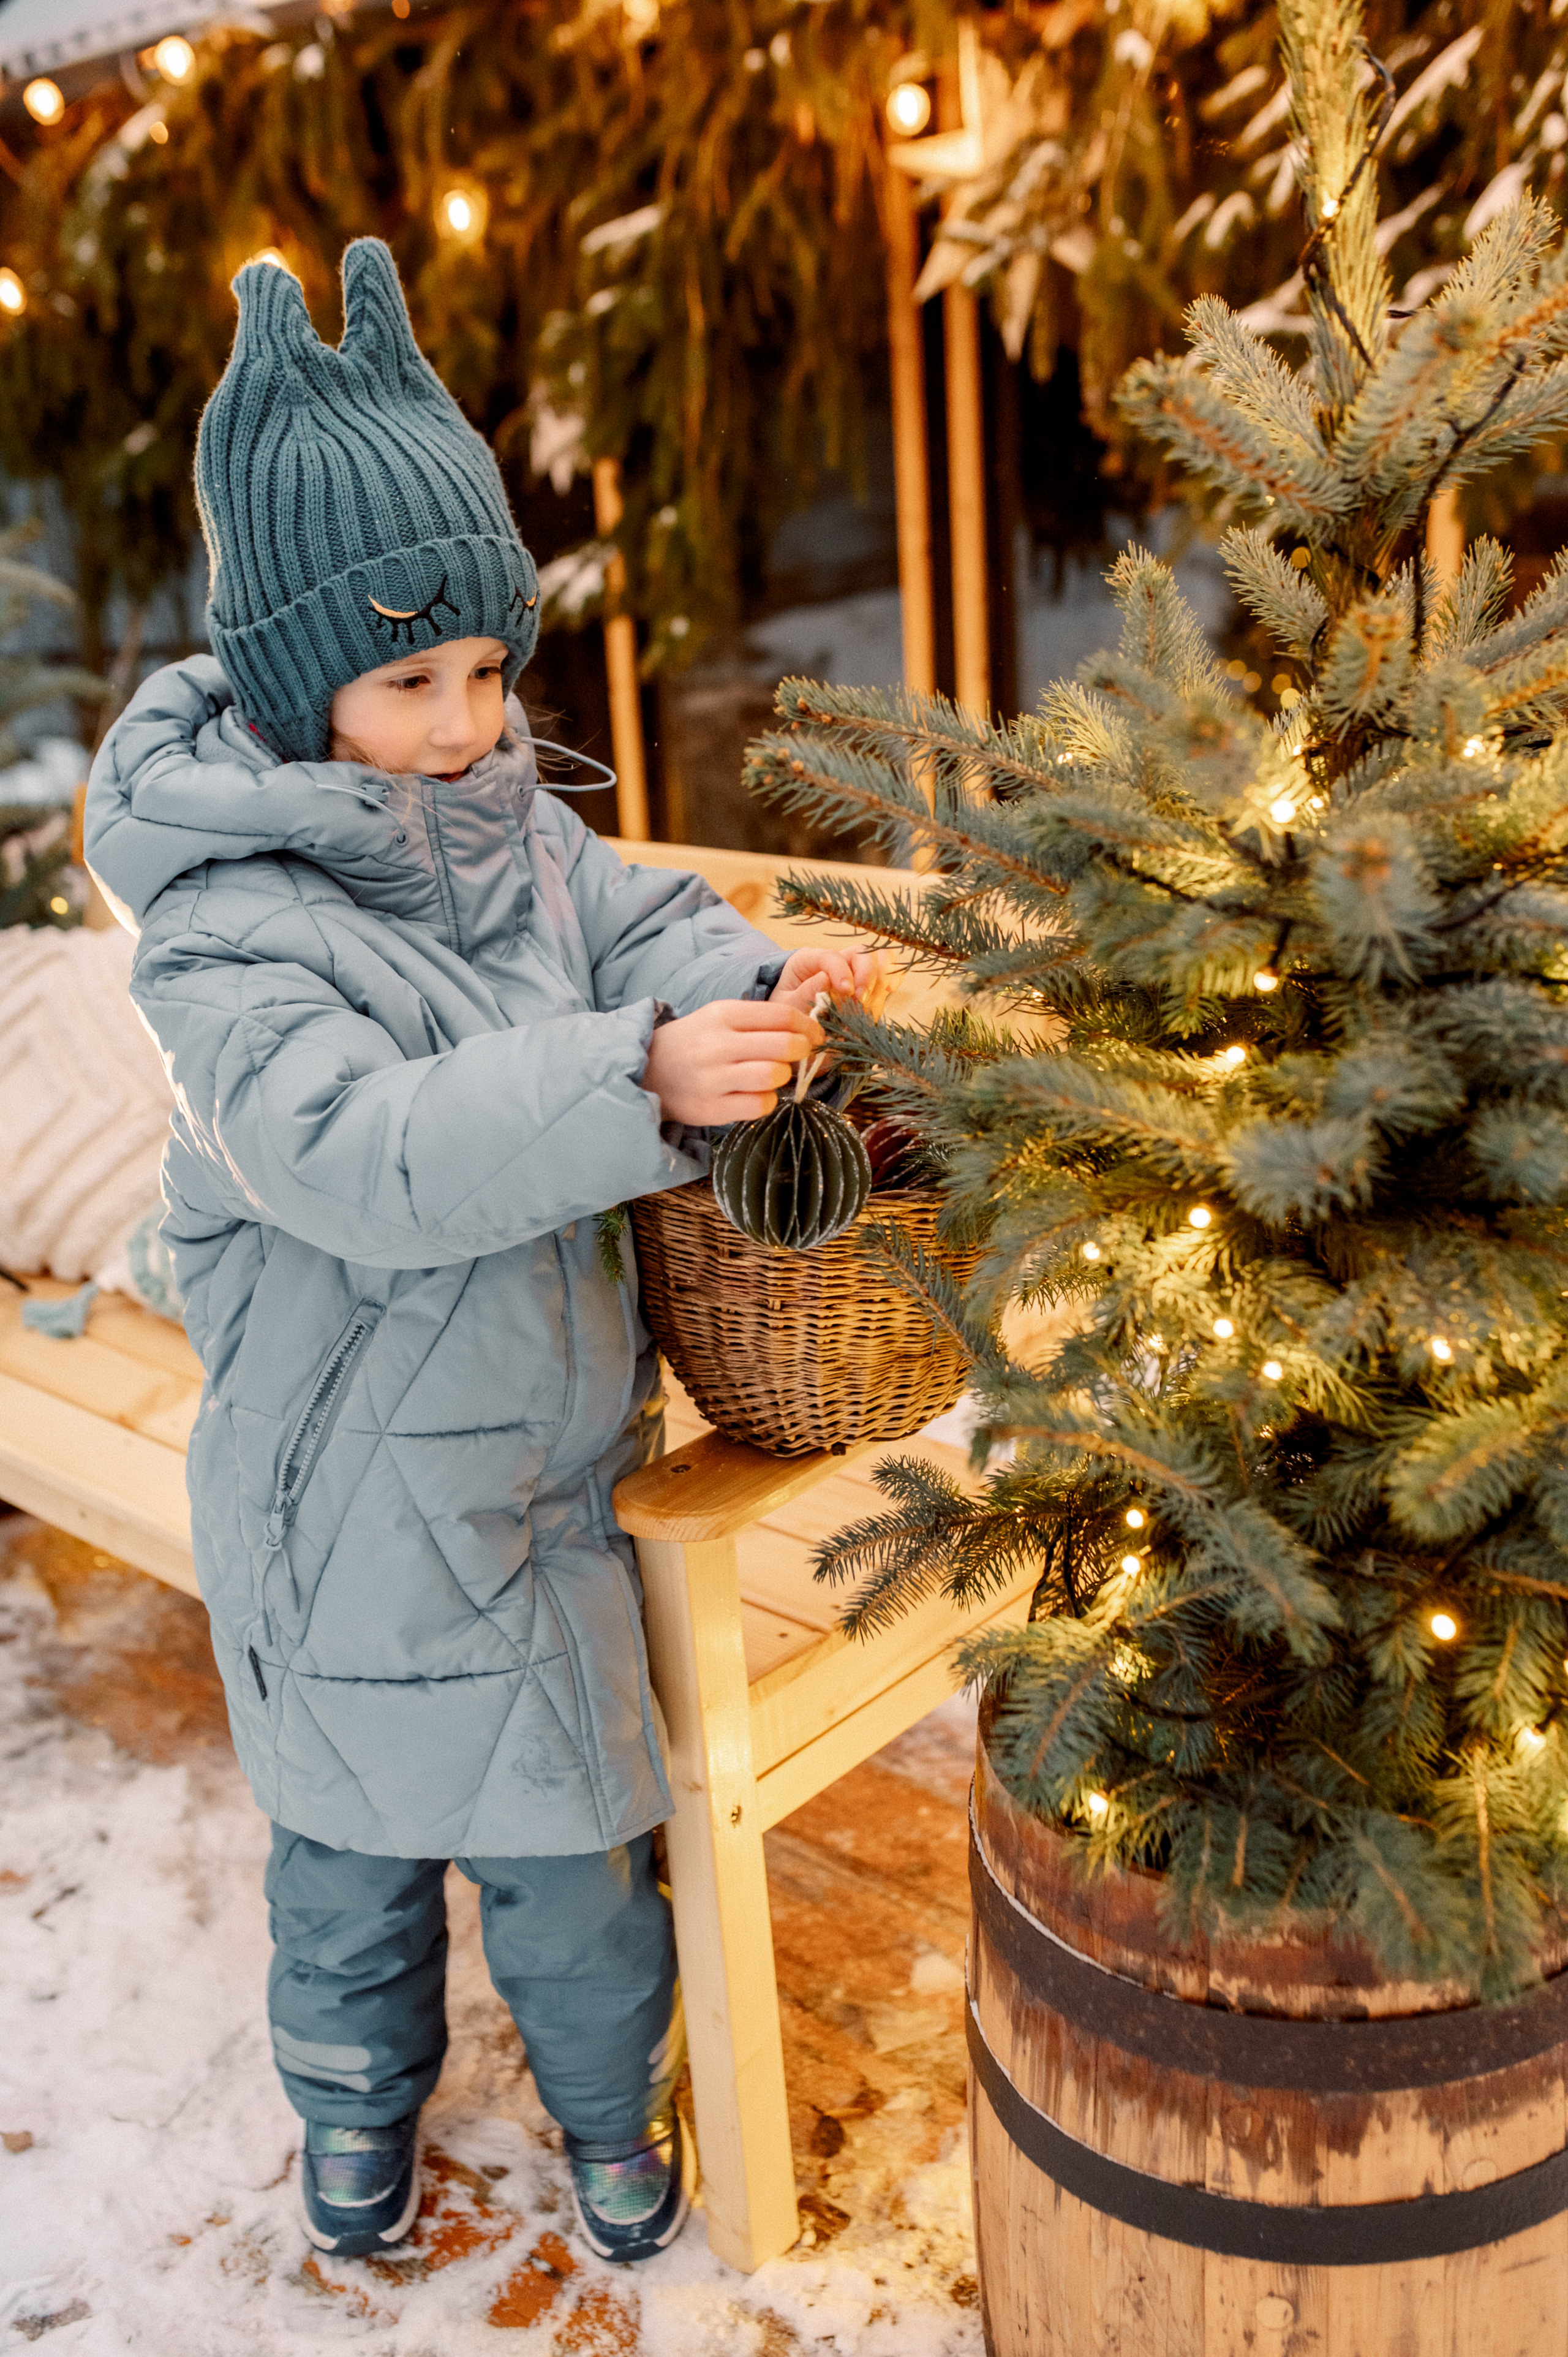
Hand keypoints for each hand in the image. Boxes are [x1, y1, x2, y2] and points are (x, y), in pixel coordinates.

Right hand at [642, 998, 823, 1126]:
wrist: (648, 1070)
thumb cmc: (696, 1042)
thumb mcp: (721, 1018)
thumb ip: (760, 1021)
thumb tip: (811, 1031)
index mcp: (723, 1014)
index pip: (782, 1016)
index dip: (808, 1026)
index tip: (815, 1035)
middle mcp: (717, 1044)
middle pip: (784, 1045)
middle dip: (802, 1051)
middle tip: (801, 1056)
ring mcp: (713, 1078)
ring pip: (774, 1075)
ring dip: (783, 1077)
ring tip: (775, 1075)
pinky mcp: (711, 1108)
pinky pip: (760, 1104)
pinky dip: (767, 1101)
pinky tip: (758, 1095)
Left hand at [768, 944, 889, 1020]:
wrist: (794, 1024)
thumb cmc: (787, 1012)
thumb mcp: (786, 1005)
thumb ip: (803, 994)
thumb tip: (826, 980)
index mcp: (808, 960)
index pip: (831, 956)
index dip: (842, 971)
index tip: (846, 992)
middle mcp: (835, 960)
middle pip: (861, 953)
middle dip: (866, 975)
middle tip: (860, 1001)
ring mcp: (854, 970)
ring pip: (879, 960)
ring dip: (881, 980)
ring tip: (871, 1003)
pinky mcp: (868, 983)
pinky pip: (889, 971)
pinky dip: (893, 978)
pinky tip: (888, 991)